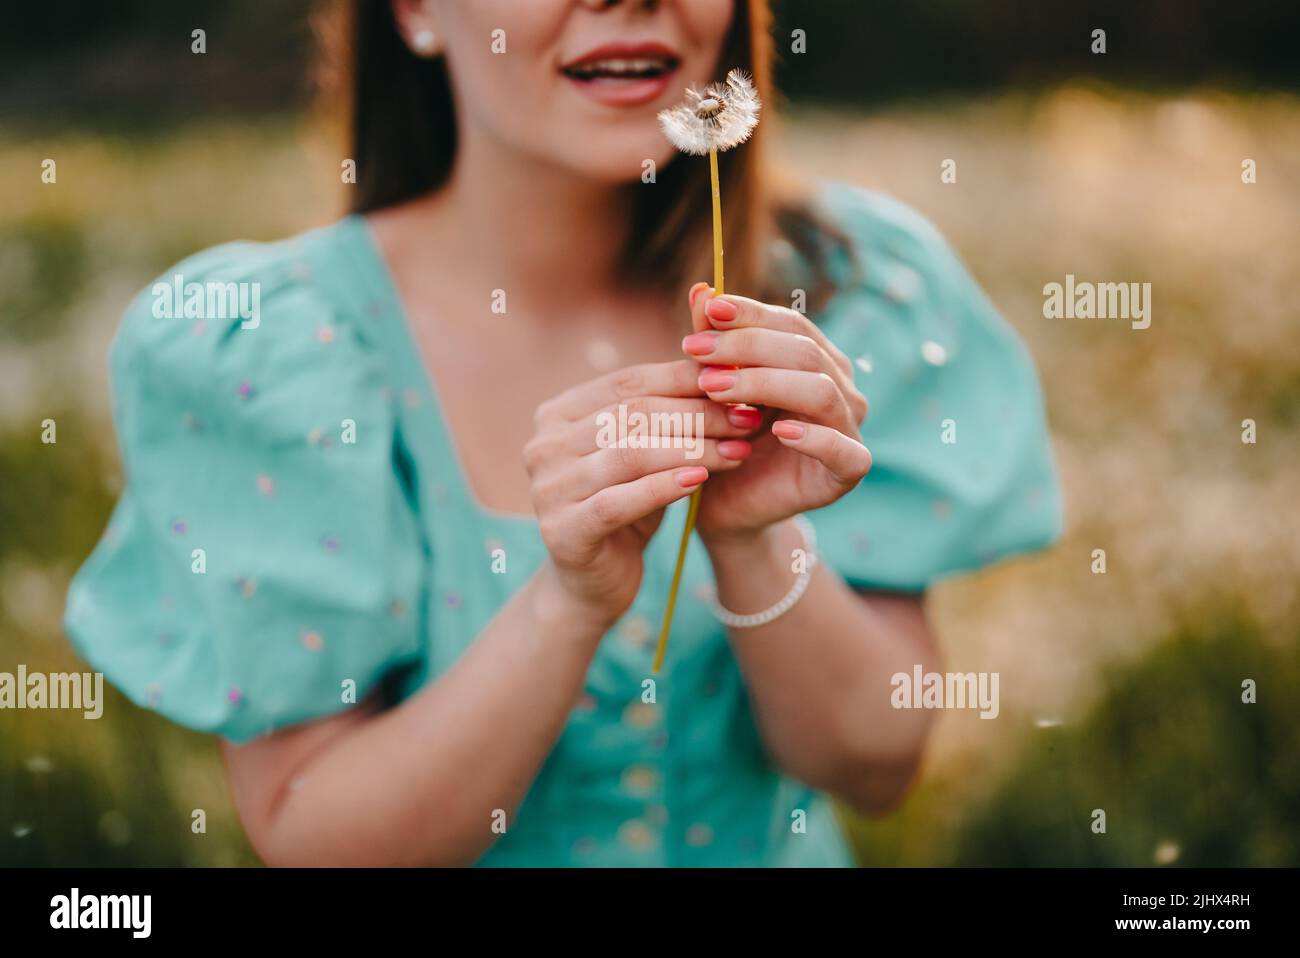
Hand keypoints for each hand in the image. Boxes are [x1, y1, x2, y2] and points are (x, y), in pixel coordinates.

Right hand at [525, 360, 754, 624]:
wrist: (592, 584)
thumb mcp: (643, 454)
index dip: (686, 380)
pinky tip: (702, 481)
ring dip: (692, 450)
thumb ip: (664, 413)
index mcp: (557, 414)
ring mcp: (547, 488)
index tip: (740, 383)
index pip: (628, 382)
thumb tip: (723, 363)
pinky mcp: (562, 531)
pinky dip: (664, 487)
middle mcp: (543, 446)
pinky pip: (619, 501)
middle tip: (748, 419)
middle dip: (698, 415)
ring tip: (738, 450)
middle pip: (631, 415)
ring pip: (629, 455)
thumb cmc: (625, 508)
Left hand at [679, 287, 872, 543]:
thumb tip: (701, 289)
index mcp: (814, 360)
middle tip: (697, 352)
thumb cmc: (721, 438)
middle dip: (747, 347)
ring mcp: (849, 429)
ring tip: (716, 389)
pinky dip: (814, 437)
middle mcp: (840, 388)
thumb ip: (713, 341)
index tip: (707, 311)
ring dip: (765, 384)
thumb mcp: (712, 386)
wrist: (726, 504)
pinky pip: (843, 450)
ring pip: (821, 391)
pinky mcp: (848, 471)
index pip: (790, 323)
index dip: (750, 314)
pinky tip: (779, 431)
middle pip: (804, 352)